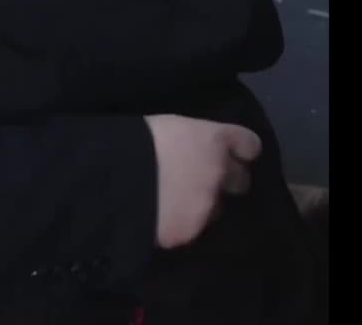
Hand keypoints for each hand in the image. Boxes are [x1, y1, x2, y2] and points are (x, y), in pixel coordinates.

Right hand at [143, 114, 262, 248]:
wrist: (111, 177)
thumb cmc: (134, 140)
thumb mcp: (168, 128)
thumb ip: (190, 141)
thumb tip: (190, 152)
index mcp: (214, 140)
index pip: (249, 145)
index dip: (240, 150)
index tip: (233, 153)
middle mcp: (220, 173)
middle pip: (242, 180)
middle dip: (227, 181)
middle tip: (203, 182)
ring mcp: (207, 206)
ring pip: (216, 209)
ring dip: (203, 206)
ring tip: (176, 205)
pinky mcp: (189, 232)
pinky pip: (190, 229)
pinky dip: (179, 225)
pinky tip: (159, 220)